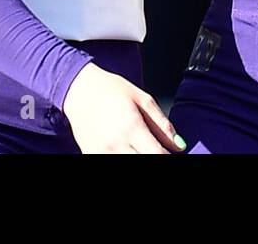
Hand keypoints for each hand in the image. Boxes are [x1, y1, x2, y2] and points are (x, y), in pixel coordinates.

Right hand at [61, 63, 185, 153]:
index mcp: (132, 127)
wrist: (78, 90)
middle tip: (155, 149)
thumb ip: (162, 124)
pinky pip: (111, 163)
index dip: (168, 157)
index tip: (171, 153)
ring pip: (127, 166)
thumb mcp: (142, 99)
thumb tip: (179, 146)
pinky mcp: (90, 156)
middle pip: (144, 163)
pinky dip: (123, 158)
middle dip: (155, 157)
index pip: (158, 155)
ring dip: (138, 158)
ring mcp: (101, 153)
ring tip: (141, 147)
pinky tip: (127, 149)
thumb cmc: (112, 90)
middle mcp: (116, 144)